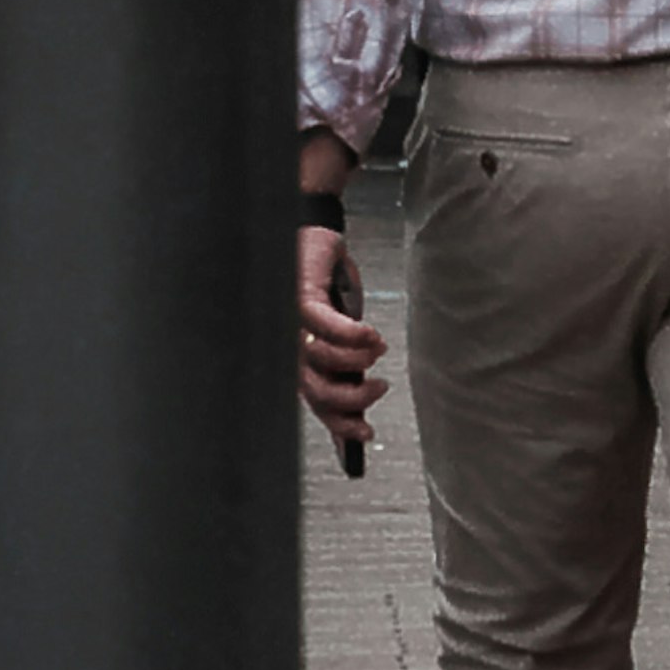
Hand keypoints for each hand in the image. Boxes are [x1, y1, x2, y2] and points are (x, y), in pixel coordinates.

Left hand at [297, 223, 386, 450]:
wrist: (312, 233)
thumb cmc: (325, 280)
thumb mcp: (341, 323)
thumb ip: (347, 354)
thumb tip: (363, 390)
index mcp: (298, 357)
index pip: (315, 401)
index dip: (339, 425)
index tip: (366, 436)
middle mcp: (289, 347)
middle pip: (316, 392)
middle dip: (353, 400)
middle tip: (380, 388)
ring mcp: (291, 324)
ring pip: (322, 362)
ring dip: (358, 361)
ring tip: (379, 348)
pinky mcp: (301, 298)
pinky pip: (328, 327)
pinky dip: (353, 335)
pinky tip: (371, 334)